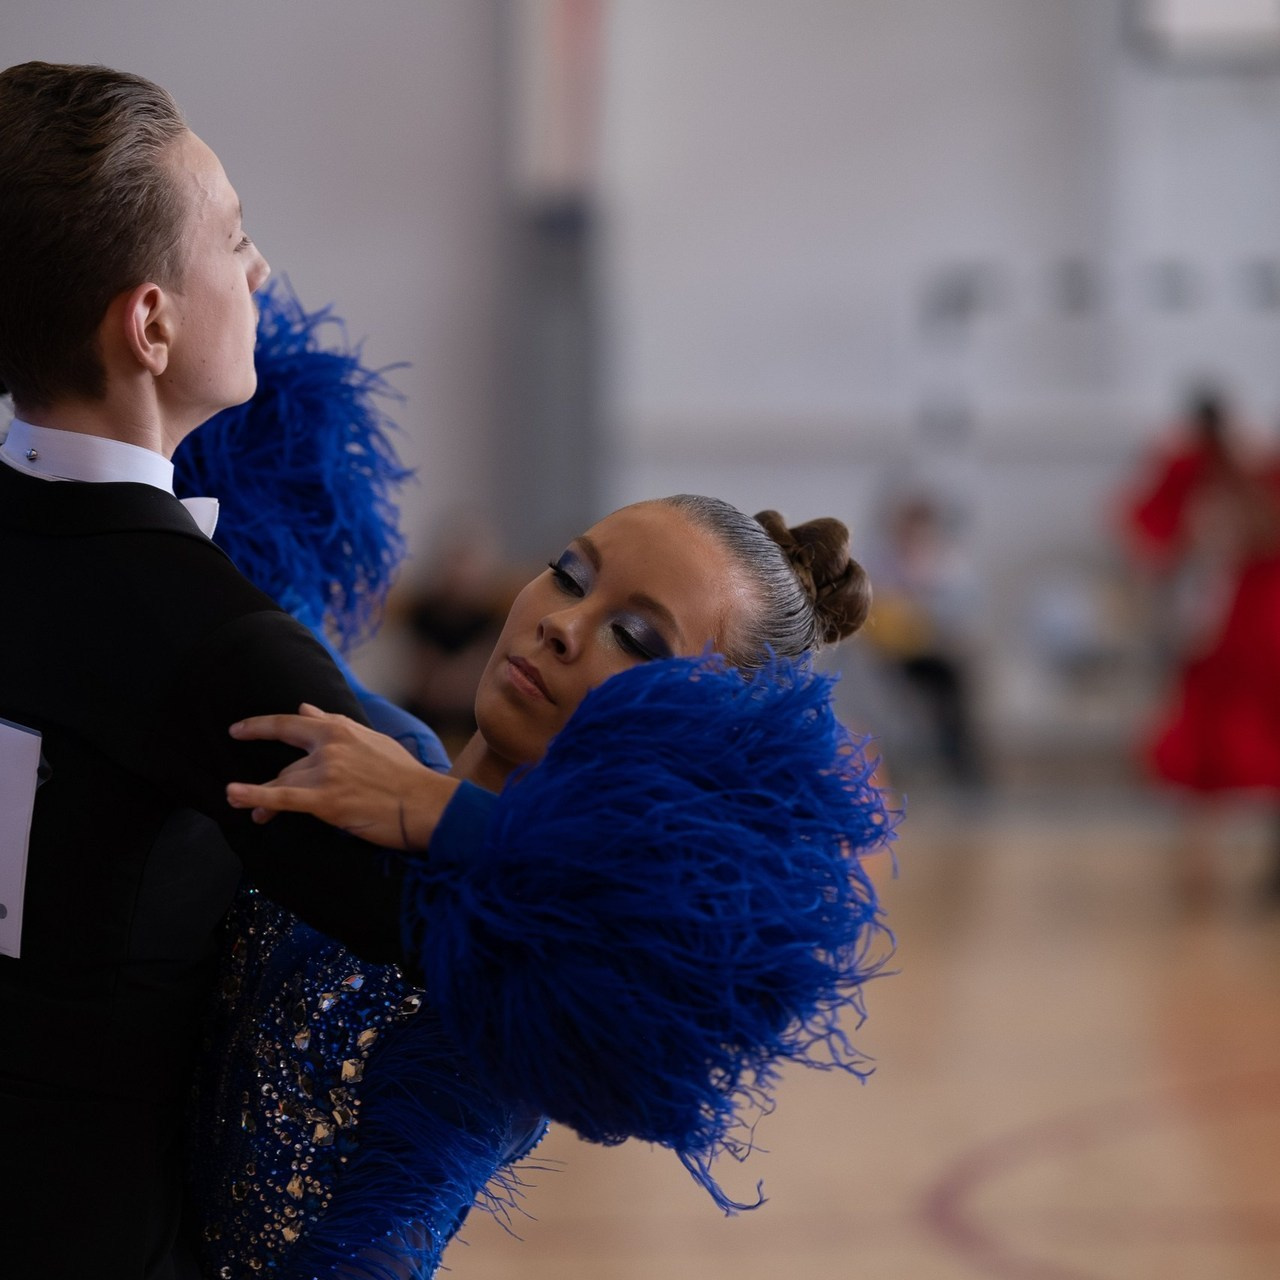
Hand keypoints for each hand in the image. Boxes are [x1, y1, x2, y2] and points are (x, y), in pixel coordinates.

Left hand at [226, 703, 458, 849]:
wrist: (425, 803)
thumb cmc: (403, 774)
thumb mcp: (371, 739)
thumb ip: (335, 723)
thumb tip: (306, 709)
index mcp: (340, 730)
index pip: (290, 723)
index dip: (259, 726)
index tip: (237, 730)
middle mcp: (329, 747)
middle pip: (288, 765)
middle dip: (273, 782)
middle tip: (251, 797)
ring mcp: (326, 773)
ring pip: (284, 783)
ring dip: (264, 799)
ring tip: (256, 814)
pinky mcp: (326, 801)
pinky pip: (282, 798)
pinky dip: (255, 796)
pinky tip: (234, 796)